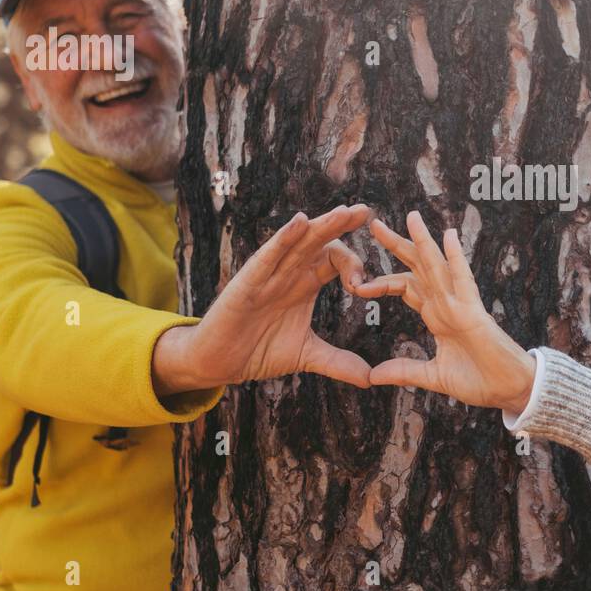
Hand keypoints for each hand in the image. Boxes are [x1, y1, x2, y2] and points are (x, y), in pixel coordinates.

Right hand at [153, 204, 372, 392]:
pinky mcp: (248, 283)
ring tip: (344, 212)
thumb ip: (338, 362)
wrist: (219, 363)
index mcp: (304, 285)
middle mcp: (288, 274)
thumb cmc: (258, 351)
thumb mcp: (306, 356)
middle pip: (319, 242)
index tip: (365, 289)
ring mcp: (268, 275)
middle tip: (364, 211)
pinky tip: (300, 222)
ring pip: (298, 243)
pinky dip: (283, 238)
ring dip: (322, 226)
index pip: (334, 261)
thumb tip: (371, 379)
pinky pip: (268, 256)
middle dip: (341, 226)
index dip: (354, 267)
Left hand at [355, 210, 535, 411]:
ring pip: (438, 266)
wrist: (509, 390)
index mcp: (437, 316)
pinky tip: (449, 236)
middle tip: (374, 224)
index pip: (406, 288)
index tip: (357, 281)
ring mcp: (461, 305)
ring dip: (424, 241)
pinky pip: (464, 280)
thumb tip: (374, 375)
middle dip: (397, 246)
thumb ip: (405, 372)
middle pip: (417, 268)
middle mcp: (447, 304)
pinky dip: (457, 258)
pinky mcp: (475, 312)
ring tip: (411, 216)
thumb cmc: (480, 381)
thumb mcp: (434, 377)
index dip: (383, 281)